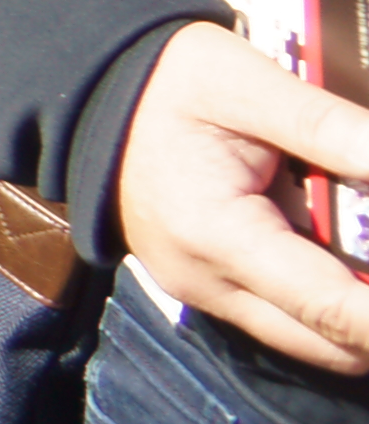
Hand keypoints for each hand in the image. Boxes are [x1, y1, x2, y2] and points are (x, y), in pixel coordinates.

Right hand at [114, 25, 368, 376]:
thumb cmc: (165, 77)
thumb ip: (331, 128)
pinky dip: (327, 304)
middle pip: (327, 346)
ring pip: (307, 341)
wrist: (83, 87)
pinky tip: (349, 263)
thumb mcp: (248, 84)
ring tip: (367, 261)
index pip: (331, 308)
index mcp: (215, 234)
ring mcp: (199, 291)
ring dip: (355, 317)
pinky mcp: (202, 286)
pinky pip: (281, 319)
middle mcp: (204, 282)